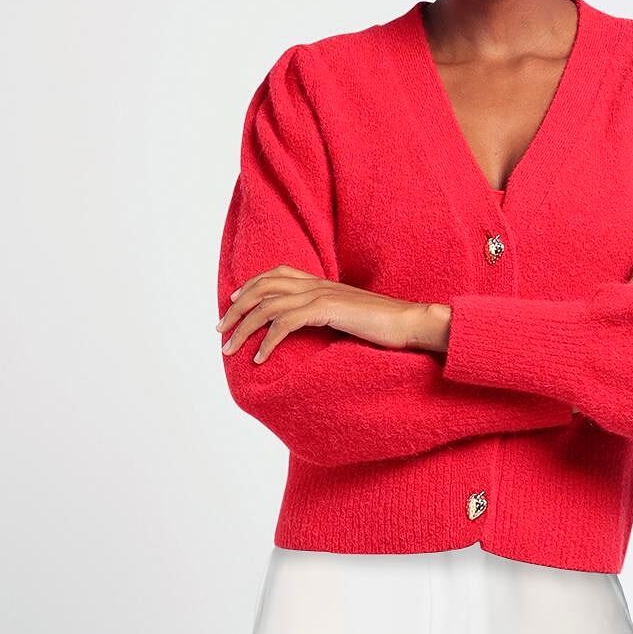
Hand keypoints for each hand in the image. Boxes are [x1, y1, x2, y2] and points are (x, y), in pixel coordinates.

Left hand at [219, 267, 440, 362]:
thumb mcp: (351, 320)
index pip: (276, 275)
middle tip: (220, 331)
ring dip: (244, 328)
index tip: (233, 305)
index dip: (251, 286)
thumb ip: (330, 319)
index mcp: (322, 283)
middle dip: (237, 310)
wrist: (412, 323)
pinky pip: (285, 323)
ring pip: (268, 305)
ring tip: (229, 349)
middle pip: (263, 288)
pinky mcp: (327, 311)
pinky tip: (259, 358)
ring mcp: (321, 295)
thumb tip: (316, 332)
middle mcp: (317, 284)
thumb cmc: (387, 328)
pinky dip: (267, 342)